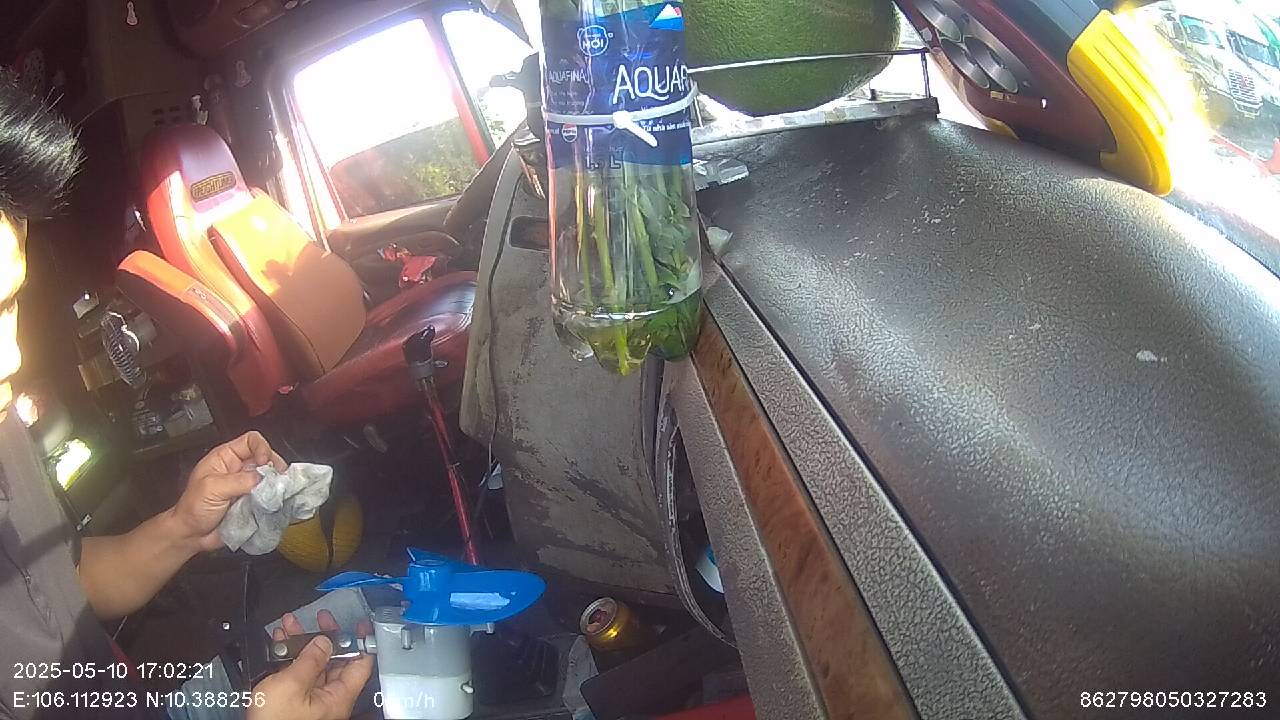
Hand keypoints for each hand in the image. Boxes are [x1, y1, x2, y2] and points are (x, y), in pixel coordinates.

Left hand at [170, 431, 286, 550]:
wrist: (192, 536)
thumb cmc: (193, 508)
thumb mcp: (212, 488)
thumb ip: (239, 481)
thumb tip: (266, 479)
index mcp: (225, 457)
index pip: (251, 441)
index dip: (262, 448)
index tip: (264, 463)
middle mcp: (239, 468)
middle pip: (266, 457)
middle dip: (274, 466)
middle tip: (278, 479)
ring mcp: (247, 485)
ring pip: (270, 477)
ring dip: (276, 484)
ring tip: (277, 492)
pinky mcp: (253, 501)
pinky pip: (269, 495)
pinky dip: (274, 498)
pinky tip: (274, 502)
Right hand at [250, 610, 374, 719]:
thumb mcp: (292, 685)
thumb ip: (310, 660)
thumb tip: (324, 641)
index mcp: (339, 696)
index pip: (361, 663)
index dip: (360, 641)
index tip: (356, 625)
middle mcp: (329, 699)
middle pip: (334, 661)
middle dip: (322, 637)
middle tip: (316, 620)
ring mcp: (312, 702)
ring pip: (313, 666)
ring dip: (301, 645)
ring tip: (289, 627)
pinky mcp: (295, 705)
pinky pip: (298, 677)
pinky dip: (289, 660)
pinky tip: (279, 647)